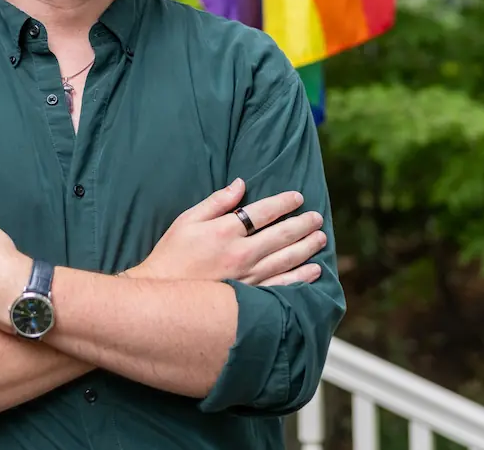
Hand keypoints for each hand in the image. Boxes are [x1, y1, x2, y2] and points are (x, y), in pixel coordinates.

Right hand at [128, 179, 325, 285]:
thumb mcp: (187, 220)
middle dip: (302, 224)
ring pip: (286, 260)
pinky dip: (300, 278)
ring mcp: (248, 278)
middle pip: (281, 236)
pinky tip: (313, 271)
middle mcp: (241, 254)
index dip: (283, 203)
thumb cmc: (171, 255)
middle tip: (317, 217)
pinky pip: (282, 287)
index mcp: (225, 231)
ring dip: (307, 248)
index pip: (263, 212)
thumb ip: (216, 202)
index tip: (298, 197)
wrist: (162, 297)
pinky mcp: (249, 298)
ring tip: (321, 238)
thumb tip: (240, 184)